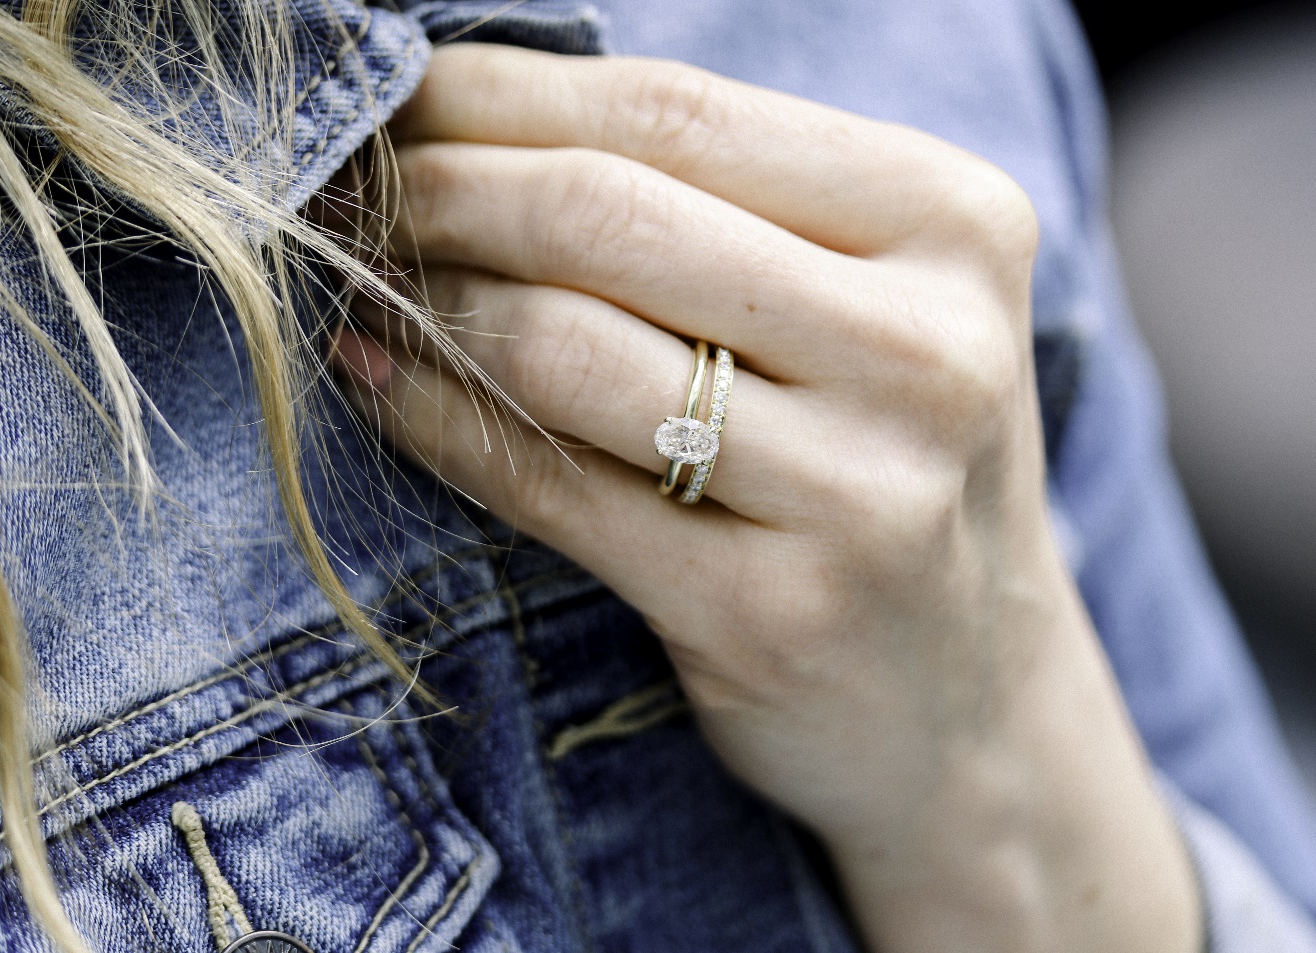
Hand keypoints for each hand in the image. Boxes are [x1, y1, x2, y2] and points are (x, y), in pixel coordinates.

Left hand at [330, 44, 1199, 952]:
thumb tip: (466, 113)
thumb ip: (709, 206)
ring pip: (561, 348)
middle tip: (346, 190)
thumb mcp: (859, 305)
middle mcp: (927, 349)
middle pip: (604, 217)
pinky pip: (548, 487)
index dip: (496, 94)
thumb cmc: (884, 464)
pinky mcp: (773, 614)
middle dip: (437, 189)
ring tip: (368, 287)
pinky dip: (435, 422)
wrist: (969, 696)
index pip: (673, 113)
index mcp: (953, 225)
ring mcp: (859, 493)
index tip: (393, 93)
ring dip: (424, 304)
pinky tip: (381, 385)